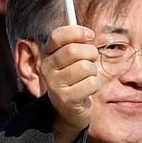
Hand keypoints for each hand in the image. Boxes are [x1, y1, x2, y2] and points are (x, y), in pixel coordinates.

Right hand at [41, 25, 99, 142]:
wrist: (68, 110)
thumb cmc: (74, 77)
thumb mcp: (72, 59)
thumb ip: (77, 43)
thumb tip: (88, 33)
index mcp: (47, 54)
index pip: (58, 35)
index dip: (77, 32)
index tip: (90, 35)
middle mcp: (46, 68)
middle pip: (75, 50)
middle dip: (90, 53)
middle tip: (91, 60)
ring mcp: (55, 84)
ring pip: (86, 67)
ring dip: (93, 72)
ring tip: (86, 78)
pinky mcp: (66, 99)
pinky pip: (91, 83)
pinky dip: (94, 85)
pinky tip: (86, 90)